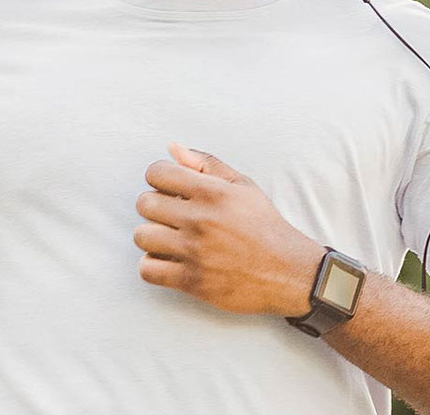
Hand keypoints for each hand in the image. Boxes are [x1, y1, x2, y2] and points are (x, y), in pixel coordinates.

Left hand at [134, 141, 327, 316]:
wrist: (288, 271)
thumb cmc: (264, 225)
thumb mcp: (242, 186)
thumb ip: (206, 164)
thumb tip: (172, 148)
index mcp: (213, 192)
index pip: (157, 173)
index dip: (159, 178)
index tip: (169, 188)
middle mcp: (201, 220)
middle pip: (145, 204)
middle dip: (155, 206)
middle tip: (171, 214)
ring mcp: (194, 252)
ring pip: (142, 237)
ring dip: (152, 236)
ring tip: (170, 238)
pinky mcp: (192, 280)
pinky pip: (147, 270)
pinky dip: (153, 265)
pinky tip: (169, 259)